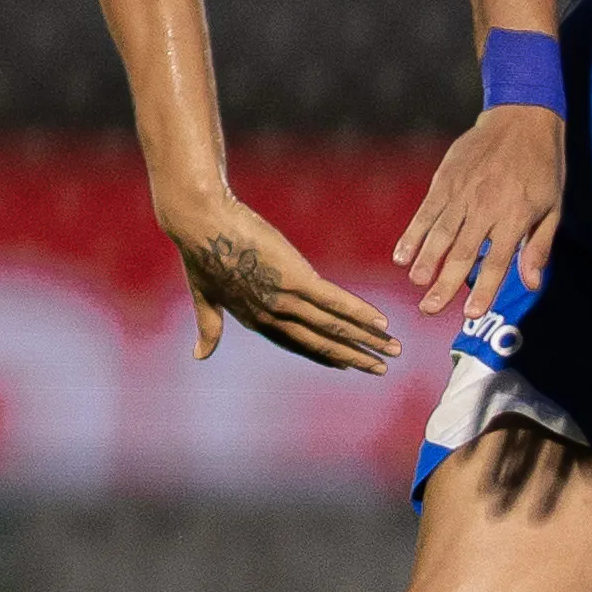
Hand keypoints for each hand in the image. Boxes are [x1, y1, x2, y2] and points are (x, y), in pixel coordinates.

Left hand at [163, 191, 398, 372]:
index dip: (324, 355)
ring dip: (366, 338)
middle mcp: (272, 315)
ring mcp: (284, 298)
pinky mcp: (294, 276)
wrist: (200, 222)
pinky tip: (380, 321)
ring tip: (393, 348)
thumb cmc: (199, 252)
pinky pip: (333, 300)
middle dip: (354, 356)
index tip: (347, 365)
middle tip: (381, 369)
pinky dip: (359, 312)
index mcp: (254, 319)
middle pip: (320, 342)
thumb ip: (208, 326)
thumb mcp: (204, 296)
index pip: (296, 344)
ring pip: (333, 326)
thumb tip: (199, 357)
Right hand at [395, 102, 563, 316]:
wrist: (522, 117)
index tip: (473, 313)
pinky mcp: (445, 179)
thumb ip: (538, 247)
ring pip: (441, 233)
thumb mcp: (552, 207)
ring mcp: (463, 192)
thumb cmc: (543, 166)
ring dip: (426, 261)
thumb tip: (532, 284)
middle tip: (431, 309)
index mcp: (516, 216)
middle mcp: (486, 206)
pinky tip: (402, 255)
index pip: (498, 260)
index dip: (484, 289)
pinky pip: (426, 211)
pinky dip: (413, 233)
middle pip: (463, 252)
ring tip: (417, 284)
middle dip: (446, 284)